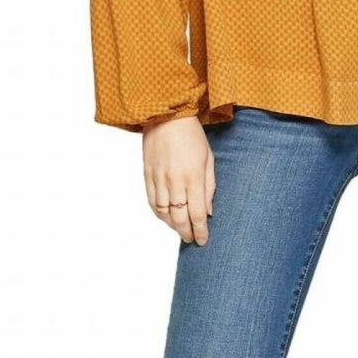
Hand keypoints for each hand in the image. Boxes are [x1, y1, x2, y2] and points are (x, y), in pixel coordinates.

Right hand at [142, 114, 215, 245]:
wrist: (166, 116)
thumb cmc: (192, 135)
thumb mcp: (208, 157)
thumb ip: (209, 186)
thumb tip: (208, 211)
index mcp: (193, 176)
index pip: (197, 213)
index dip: (200, 230)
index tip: (203, 241)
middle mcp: (175, 181)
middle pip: (180, 217)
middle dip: (186, 232)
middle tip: (191, 240)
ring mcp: (159, 179)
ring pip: (164, 213)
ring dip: (172, 226)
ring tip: (180, 230)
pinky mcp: (147, 176)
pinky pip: (152, 203)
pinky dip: (159, 215)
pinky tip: (166, 218)